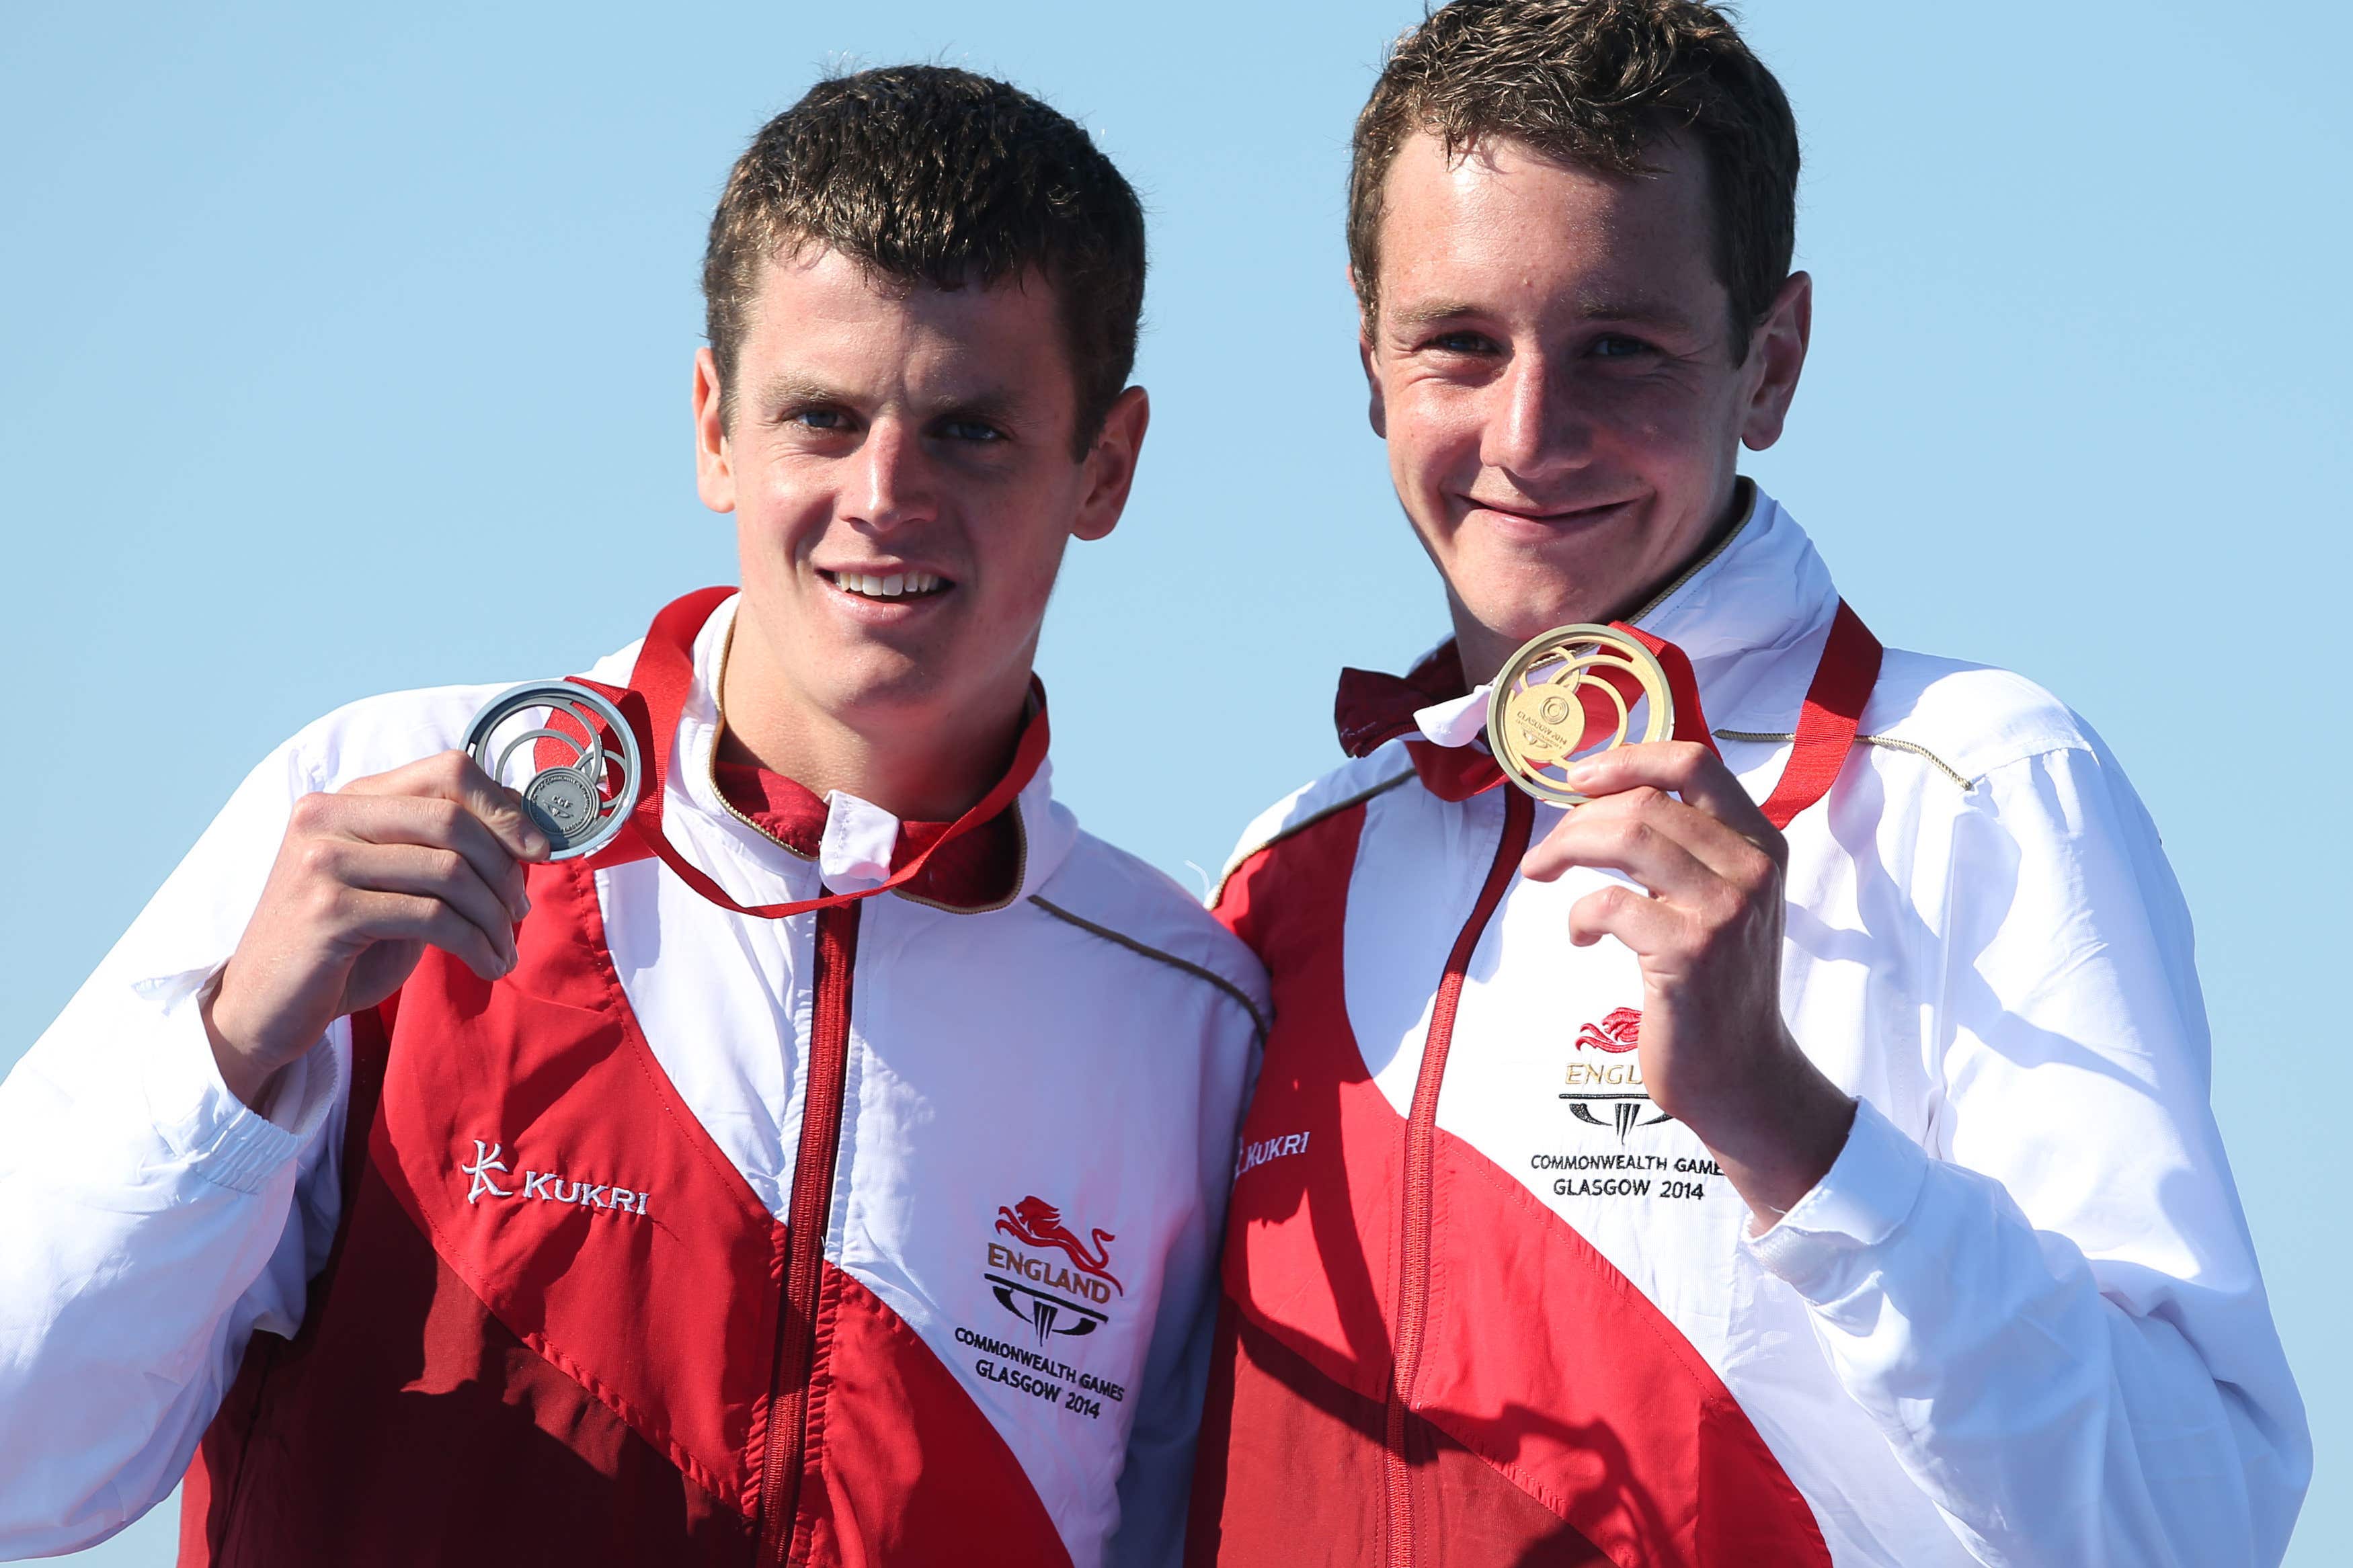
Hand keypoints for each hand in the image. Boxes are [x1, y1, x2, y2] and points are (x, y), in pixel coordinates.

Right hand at [201, 751, 549, 1109]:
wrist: (265, 1007)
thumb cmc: (344, 945)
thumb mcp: (397, 883)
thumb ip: (442, 847)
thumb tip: (523, 816)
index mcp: (348, 799)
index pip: (446, 770)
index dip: (503, 807)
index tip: (538, 849)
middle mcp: (328, 816)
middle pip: (452, 817)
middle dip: (504, 869)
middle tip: (518, 911)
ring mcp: (321, 861)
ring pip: (448, 871)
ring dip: (493, 916)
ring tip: (503, 947)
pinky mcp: (327, 910)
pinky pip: (431, 916)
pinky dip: (474, 943)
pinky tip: (487, 965)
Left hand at [1519, 741, 1853, 1230]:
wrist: (1744, 1074)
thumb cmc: (1718, 983)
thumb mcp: (1720, 899)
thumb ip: (1685, 847)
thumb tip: (1603, 797)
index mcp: (1760, 844)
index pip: (1697, 763)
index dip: (1628, 759)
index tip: (1577, 778)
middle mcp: (1751, 868)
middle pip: (1645, 800)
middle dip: (1577, 819)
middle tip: (1547, 852)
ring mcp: (1724, 909)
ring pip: (1626, 836)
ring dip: (1565, 850)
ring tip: (1541, 874)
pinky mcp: (1689, 953)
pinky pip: (1609, 903)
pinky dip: (1577, 915)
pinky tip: (1579, 936)